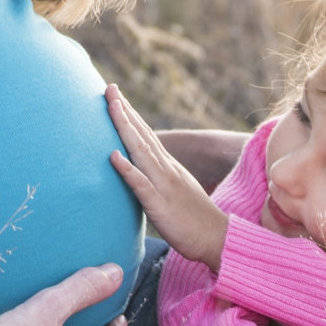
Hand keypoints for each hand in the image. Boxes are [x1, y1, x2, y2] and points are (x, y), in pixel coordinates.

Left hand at [105, 84, 228, 271]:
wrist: (217, 238)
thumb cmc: (194, 218)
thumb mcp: (174, 190)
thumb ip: (158, 177)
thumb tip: (140, 169)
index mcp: (168, 166)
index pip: (146, 135)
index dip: (130, 114)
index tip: (115, 95)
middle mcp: (166, 169)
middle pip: (142, 135)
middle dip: (124, 110)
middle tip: (108, 87)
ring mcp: (164, 185)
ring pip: (141, 151)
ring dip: (125, 128)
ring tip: (111, 107)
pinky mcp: (160, 205)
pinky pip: (141, 185)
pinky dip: (127, 169)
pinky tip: (113, 156)